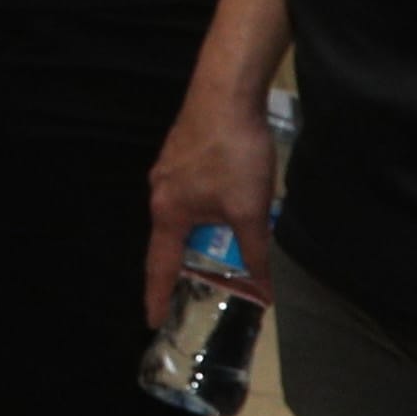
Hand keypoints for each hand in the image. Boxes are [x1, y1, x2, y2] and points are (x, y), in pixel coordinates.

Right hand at [141, 81, 277, 324]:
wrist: (225, 93)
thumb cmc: (232, 154)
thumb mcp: (250, 209)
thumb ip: (255, 251)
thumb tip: (264, 289)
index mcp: (169, 213)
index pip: (160, 266)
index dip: (158, 296)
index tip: (153, 322)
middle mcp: (160, 193)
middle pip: (170, 241)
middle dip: (186, 265)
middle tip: (202, 288)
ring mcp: (167, 170)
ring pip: (182, 215)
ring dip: (200, 235)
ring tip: (223, 248)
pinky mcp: (181, 154)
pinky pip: (189, 195)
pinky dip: (204, 212)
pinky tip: (227, 205)